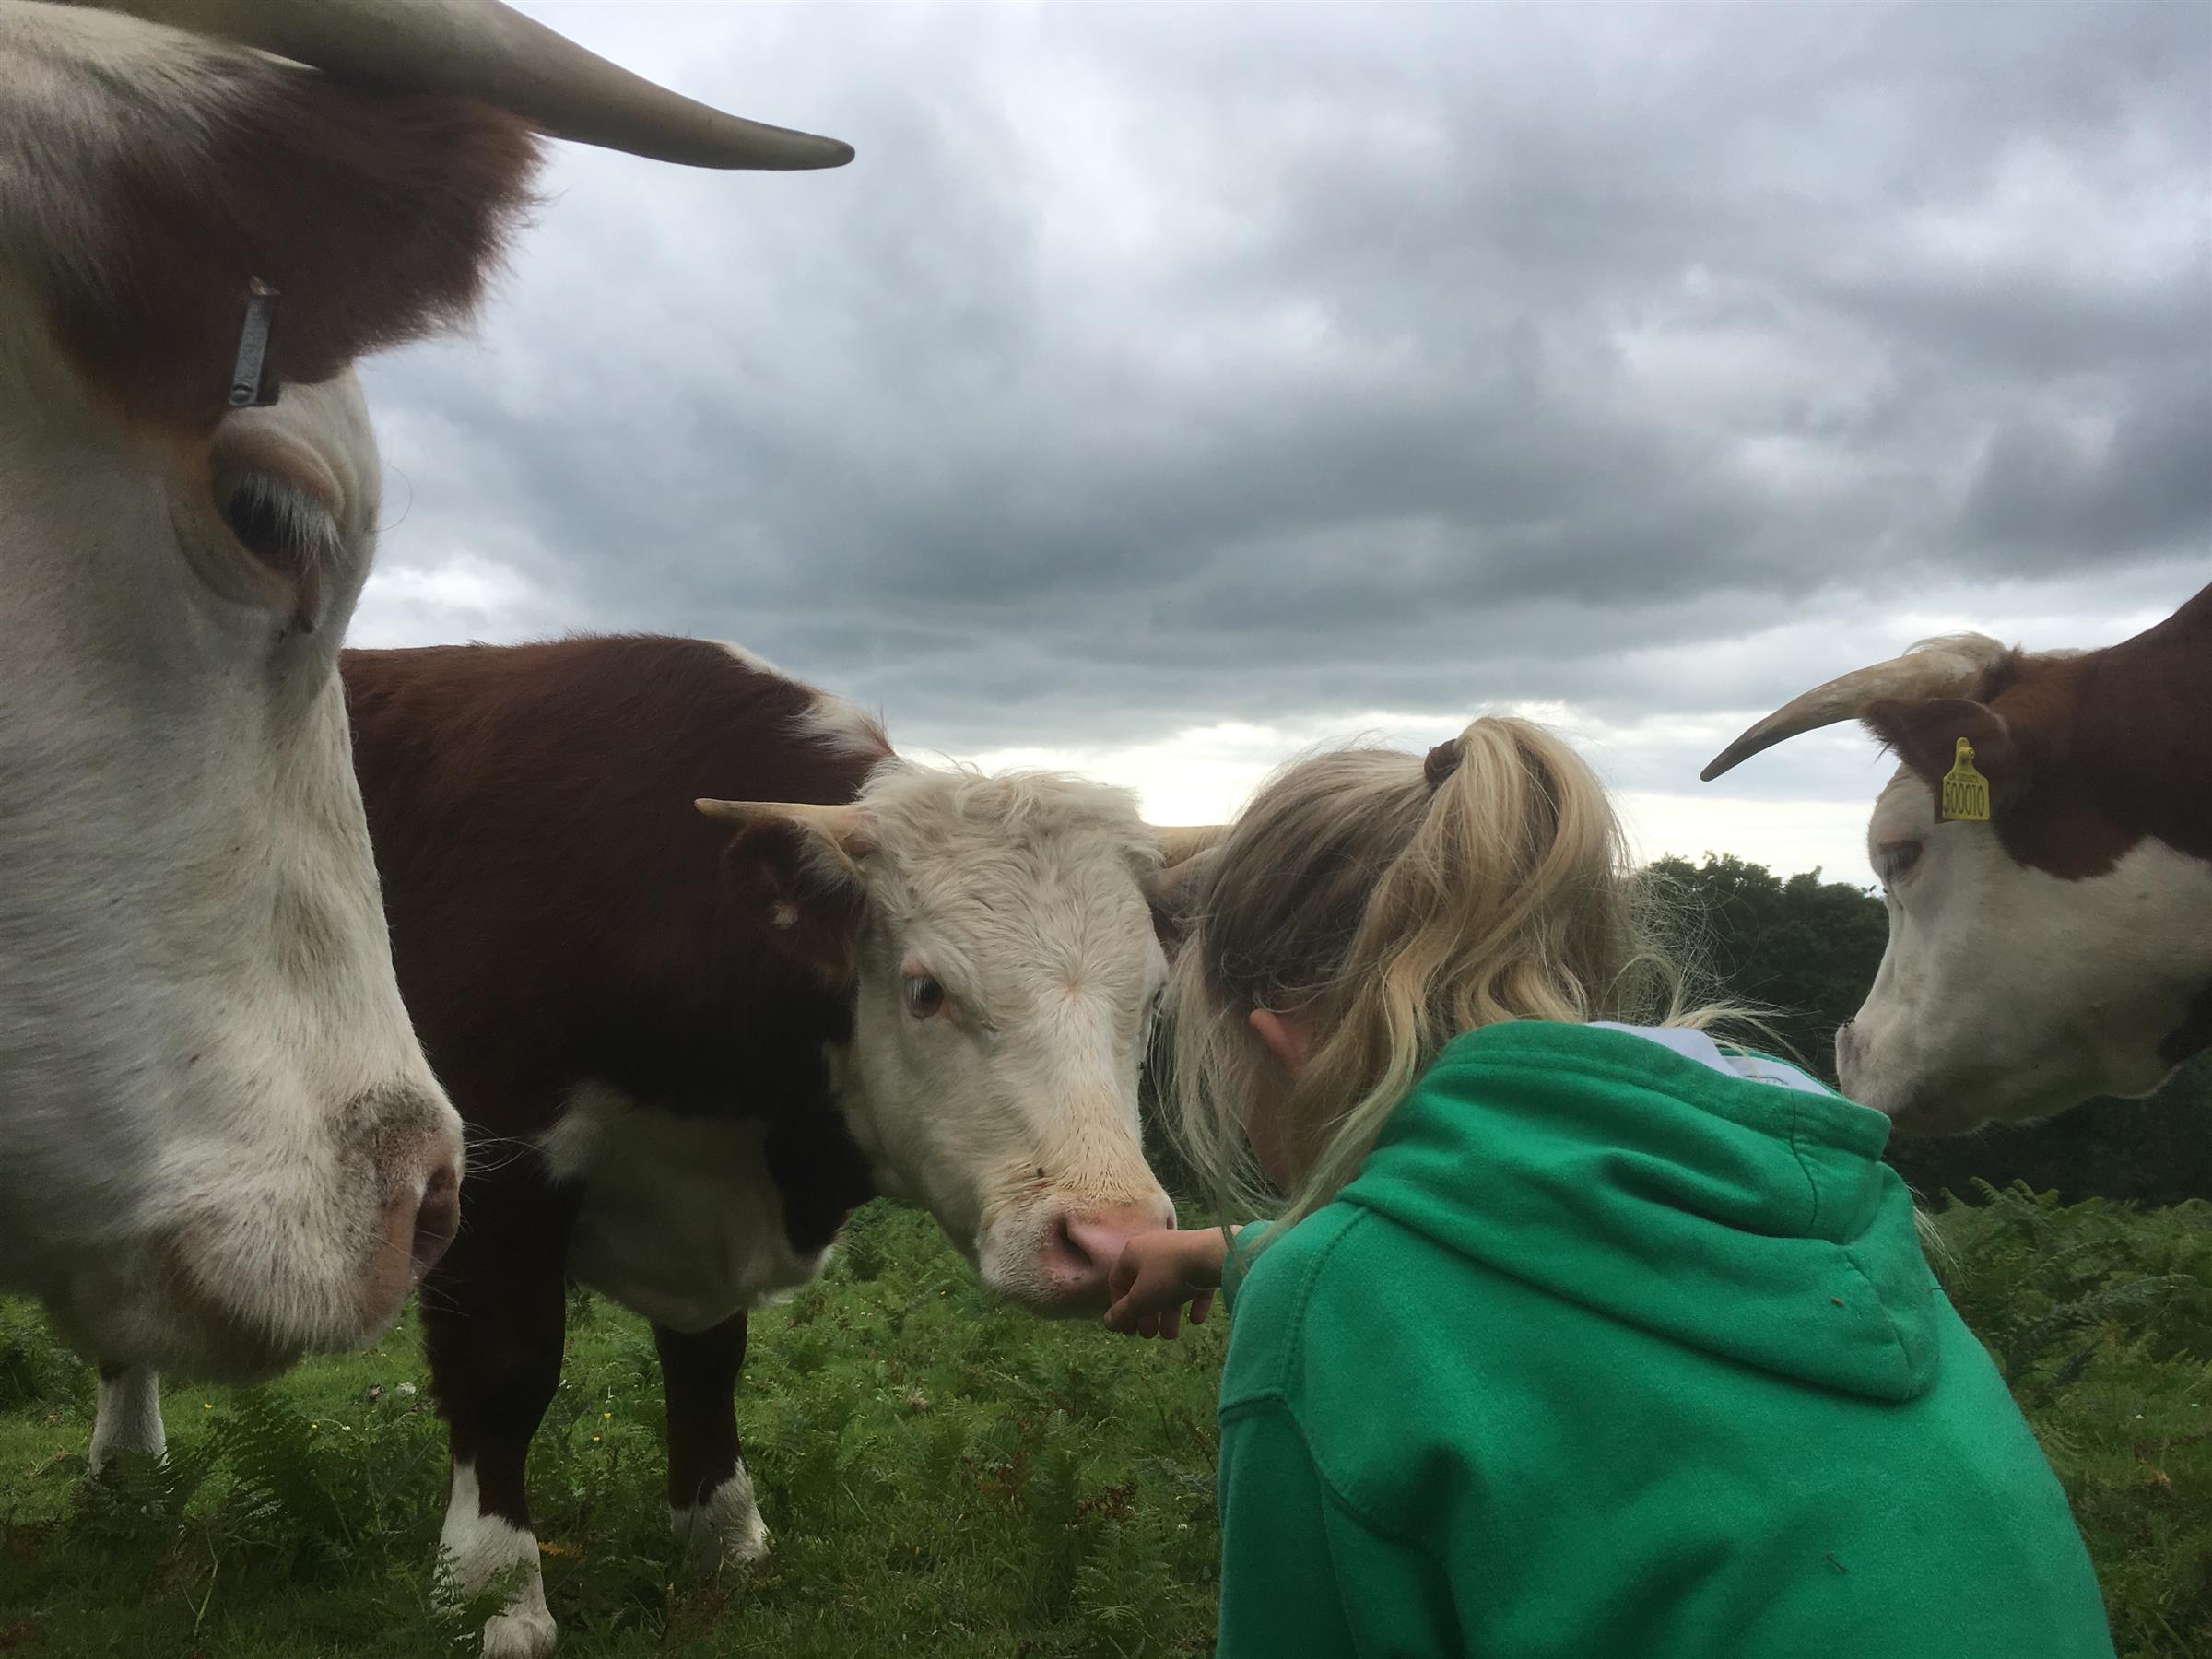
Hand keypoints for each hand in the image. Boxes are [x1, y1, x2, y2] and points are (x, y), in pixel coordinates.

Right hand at [1102, 1228, 1227, 1338]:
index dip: (1119, 1308)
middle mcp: (1153, 1248)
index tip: (1128, 1330)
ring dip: (1168, 1314)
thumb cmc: (1168, 1276)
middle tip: (1150, 1335)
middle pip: (1144, 1286)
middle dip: (1146, 1315)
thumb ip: (1123, 1313)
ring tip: (1172, 1335)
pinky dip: (1192, 1302)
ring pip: (1169, 1287)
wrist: (1211, 1256)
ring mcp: (1179, 1252)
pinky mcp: (1202, 1259)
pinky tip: (1195, 1320)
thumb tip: (1108, 1323)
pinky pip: (1193, 1283)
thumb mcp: (1141, 1299)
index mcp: (1133, 1253)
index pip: (1117, 1282)